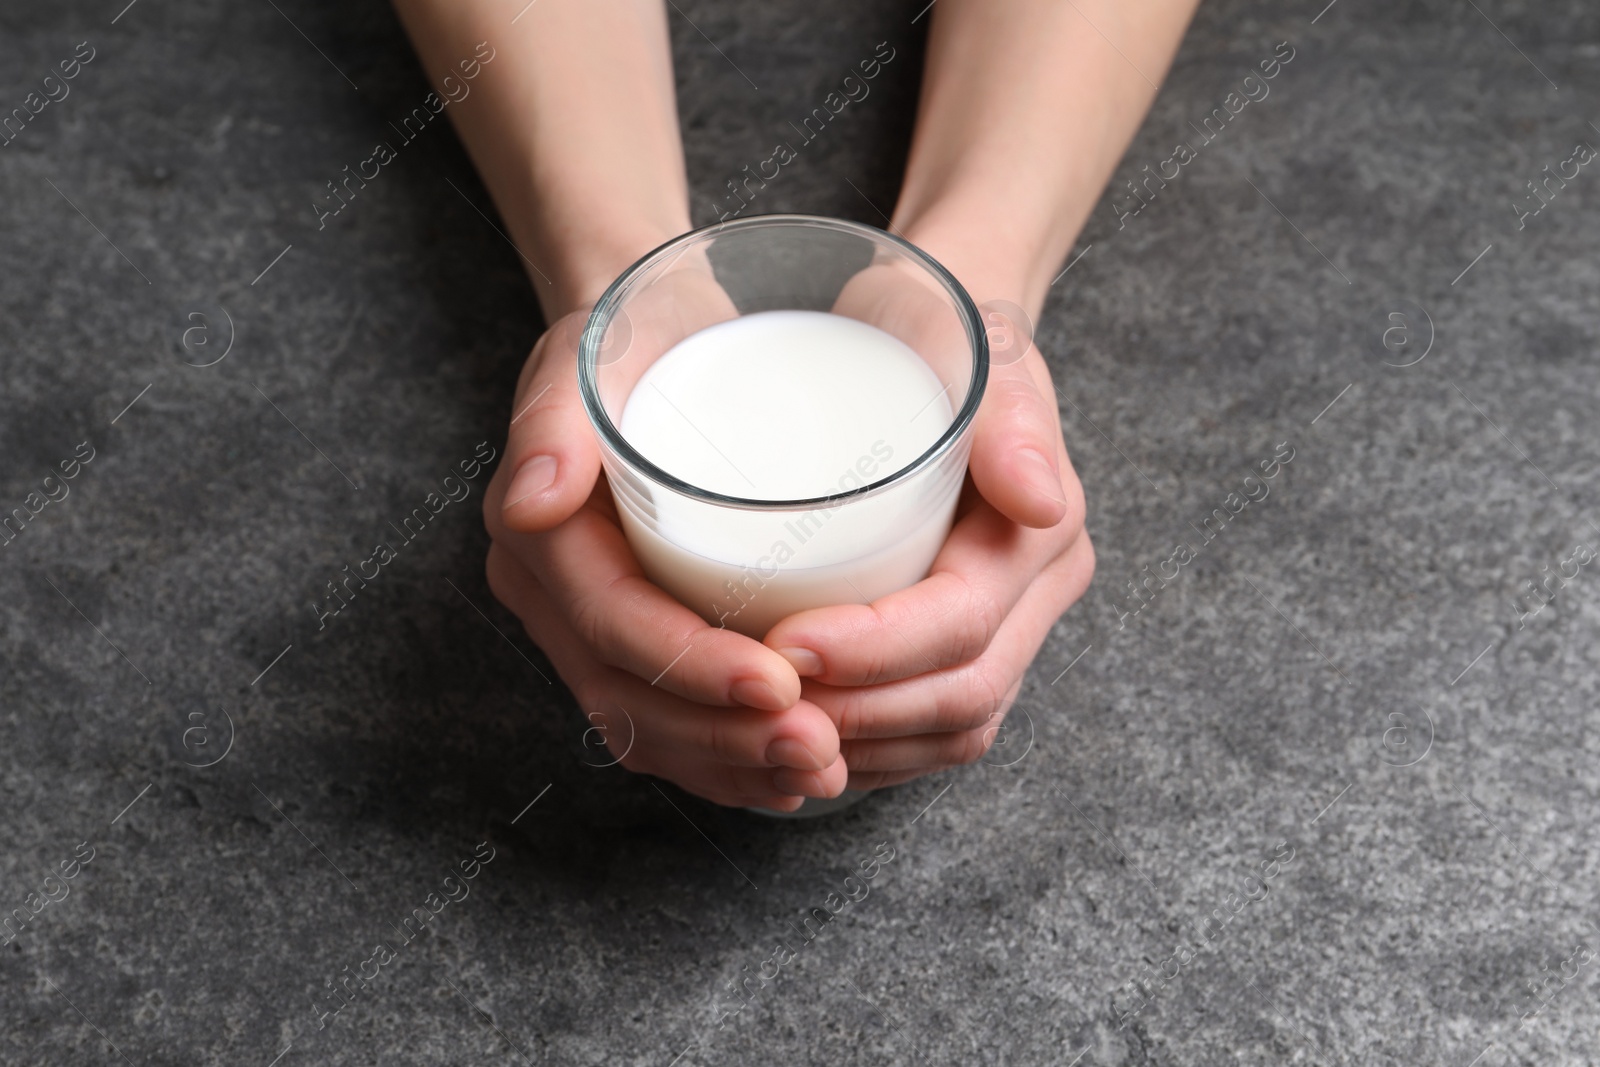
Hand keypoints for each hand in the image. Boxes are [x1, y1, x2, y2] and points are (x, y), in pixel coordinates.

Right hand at [483, 271, 849, 812]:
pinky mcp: (635, 644)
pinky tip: (792, 775)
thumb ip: (554, 419)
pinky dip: (731, 761)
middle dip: (724, 738)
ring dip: (735, 765)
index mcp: (538, 538)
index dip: (692, 667)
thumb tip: (536, 501)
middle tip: (819, 748)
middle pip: (631, 700)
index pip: (612, 626)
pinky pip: (673, 727)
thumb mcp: (596, 351)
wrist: (657, 342)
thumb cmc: (639, 337)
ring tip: (821, 768)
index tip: (781, 682)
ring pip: (653, 730)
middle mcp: (553, 598)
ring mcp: (589, 631)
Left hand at [763, 269, 1094, 790]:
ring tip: (773, 733)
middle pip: (961, 697)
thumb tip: (1039, 501)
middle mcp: (1036, 596)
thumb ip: (1012, 417)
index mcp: (1044, 535)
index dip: (876, 652)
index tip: (784, 646)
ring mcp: (1009, 630)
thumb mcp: (977, 347)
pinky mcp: (968, 649)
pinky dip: (870, 749)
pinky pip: (930, 733)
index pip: (964, 626)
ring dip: (862, 746)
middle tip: (763, 701)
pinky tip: (804, 742)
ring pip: (950, 733)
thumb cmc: (940, 336)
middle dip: (860, 713)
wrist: (931, 340)